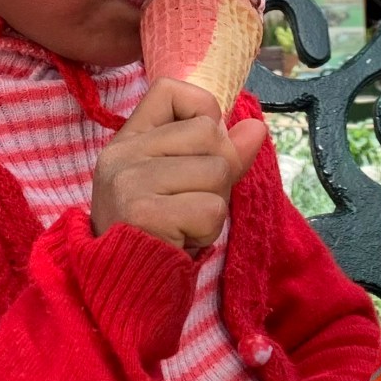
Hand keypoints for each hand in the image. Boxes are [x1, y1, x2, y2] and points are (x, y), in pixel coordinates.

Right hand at [91, 77, 265, 249]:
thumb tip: (257, 127)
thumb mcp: (181, 184)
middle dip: (218, 174)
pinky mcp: (145, 214)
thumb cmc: (155, 234)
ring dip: (214, 206)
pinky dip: (207, 232)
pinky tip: (182, 240)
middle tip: (190, 203)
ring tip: (185, 223)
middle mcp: (123, 154)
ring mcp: (130, 182)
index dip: (202, 112)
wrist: (123, 290)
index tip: (199, 149)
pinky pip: (210, 209)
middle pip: (209, 133)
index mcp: (128, 139)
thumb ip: (217, 153)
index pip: (170, 90)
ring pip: (216, 171)